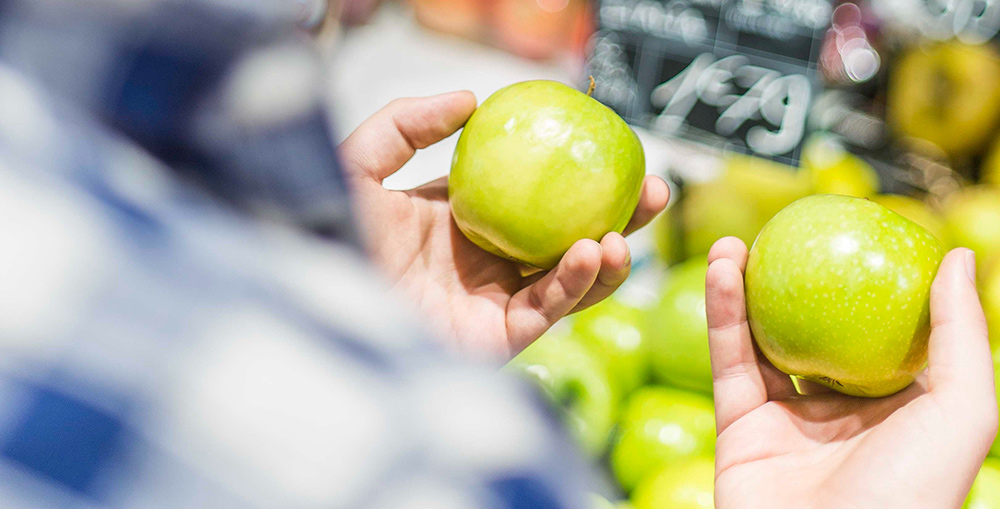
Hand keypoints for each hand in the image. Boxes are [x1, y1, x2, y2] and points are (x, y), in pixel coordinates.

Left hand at [338, 91, 667, 359]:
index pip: (534, 195)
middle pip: (568, 237)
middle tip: (653, 189)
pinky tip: (591, 252)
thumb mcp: (360, 163)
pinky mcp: (496, 338)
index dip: (576, 175)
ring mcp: (494, 301)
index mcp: (463, 220)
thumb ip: (408, 123)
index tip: (611, 147)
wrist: (315, 300)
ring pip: (571, 279)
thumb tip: (470, 98)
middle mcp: (486, 262)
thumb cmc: (325, 234)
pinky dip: (576, 282)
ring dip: (609, 257)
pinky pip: (549, 308)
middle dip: (617, 217)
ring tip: (626, 230)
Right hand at [706, 237, 997, 508]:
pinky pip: (729, 361)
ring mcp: (787, 421)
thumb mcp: (963, 412)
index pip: (881, 333)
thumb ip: (963, 336)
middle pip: (814, 331)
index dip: (867, 284)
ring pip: (762, 341)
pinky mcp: (739, 428)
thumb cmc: (911, 494)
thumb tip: (960, 258)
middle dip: (795, 283)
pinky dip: (721, 314)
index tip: (854, 234)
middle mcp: (842, 413)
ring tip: (734, 243)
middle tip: (784, 236)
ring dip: (745, 289)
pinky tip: (722, 270)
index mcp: (898, 409)